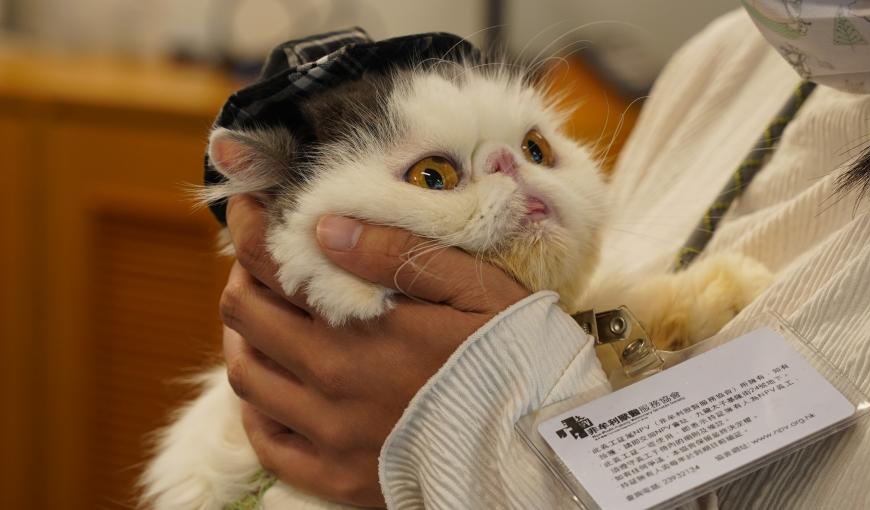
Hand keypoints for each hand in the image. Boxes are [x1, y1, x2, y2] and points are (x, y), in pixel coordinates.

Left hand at [220, 195, 528, 506]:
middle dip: (244, 274)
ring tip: (262, 314)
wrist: (539, 445)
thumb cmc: (516, 353)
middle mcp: (332, 379)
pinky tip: (270, 385)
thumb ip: (398, 254)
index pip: (271, 264)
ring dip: (242, 336)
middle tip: (261, 258)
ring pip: (246, 376)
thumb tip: (326, 226)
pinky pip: (267, 443)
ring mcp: (330, 434)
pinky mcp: (337, 477)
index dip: (248, 226)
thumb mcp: (474, 287)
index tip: (250, 206)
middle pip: (245, 315)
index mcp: (362, 325)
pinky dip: (254, 407)